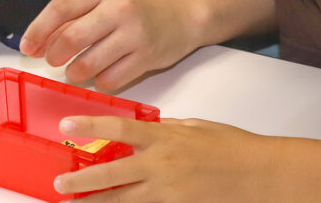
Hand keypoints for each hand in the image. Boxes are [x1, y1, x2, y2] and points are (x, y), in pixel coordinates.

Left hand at [20, 0, 196, 90]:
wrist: (179, 14)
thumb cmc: (131, 9)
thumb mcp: (102, 1)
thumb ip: (73, 17)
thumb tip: (38, 43)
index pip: (61, 7)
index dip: (38, 29)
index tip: (26, 47)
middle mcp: (118, 9)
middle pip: (72, 37)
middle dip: (54, 54)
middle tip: (51, 61)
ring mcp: (134, 35)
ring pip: (89, 64)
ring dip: (74, 72)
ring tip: (74, 71)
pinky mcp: (147, 58)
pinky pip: (111, 80)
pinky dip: (99, 82)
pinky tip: (100, 76)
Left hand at [53, 115, 280, 201]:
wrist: (261, 175)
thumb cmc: (231, 146)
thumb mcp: (192, 126)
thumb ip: (163, 130)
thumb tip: (141, 131)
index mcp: (163, 137)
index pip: (117, 127)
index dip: (89, 126)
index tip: (65, 125)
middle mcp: (161, 165)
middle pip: (111, 173)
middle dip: (82, 180)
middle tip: (60, 184)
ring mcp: (168, 192)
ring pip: (123, 200)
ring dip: (97, 202)